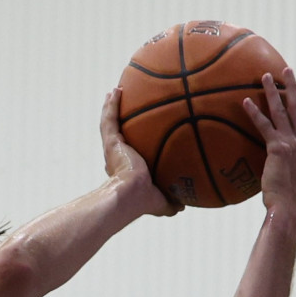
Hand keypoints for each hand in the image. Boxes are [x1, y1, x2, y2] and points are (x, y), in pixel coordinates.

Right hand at [101, 89, 176, 217]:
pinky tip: (116, 91)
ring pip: (110, 123)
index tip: (138, 130)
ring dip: (112, 107)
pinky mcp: (111, 143)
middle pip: (118, 133)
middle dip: (120, 119)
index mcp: (127, 167)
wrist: (131, 195)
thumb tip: (185, 205)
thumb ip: (173, 201)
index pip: (128, 150)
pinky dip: (111, 105)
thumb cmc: (145, 200)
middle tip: (125, 105)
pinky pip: (110, 119)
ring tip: (116, 92)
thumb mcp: (164, 201)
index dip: (131, 140)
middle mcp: (118, 156)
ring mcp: (113, 148)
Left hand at [242, 68, 295, 223]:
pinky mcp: (278, 149)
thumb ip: (283, 169)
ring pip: (282, 111)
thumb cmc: (286, 201)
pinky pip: (265, 126)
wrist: (288, 208)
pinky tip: (245, 102)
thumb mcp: (288, 181)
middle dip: (293, 87)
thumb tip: (272, 171)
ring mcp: (291, 144)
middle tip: (287, 70)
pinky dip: (255, 113)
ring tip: (264, 76)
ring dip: (273, 92)